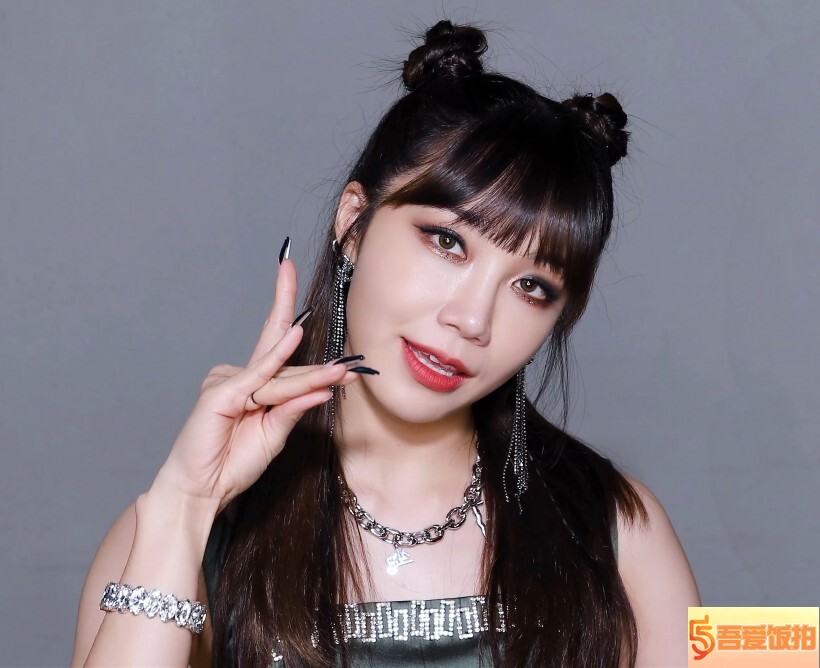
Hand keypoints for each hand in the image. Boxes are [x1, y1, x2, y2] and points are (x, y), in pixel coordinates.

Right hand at [152, 256, 362, 509]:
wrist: (201, 490)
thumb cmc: (234, 464)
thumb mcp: (275, 436)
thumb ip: (294, 409)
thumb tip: (324, 389)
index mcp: (255, 385)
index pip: (278, 345)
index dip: (288, 313)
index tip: (294, 279)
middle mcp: (240, 376)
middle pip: (282, 356)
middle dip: (296, 326)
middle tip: (303, 288)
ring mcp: (227, 381)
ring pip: (279, 376)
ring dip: (311, 379)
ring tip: (345, 373)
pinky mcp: (220, 393)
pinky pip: (259, 378)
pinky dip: (278, 361)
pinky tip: (296, 337)